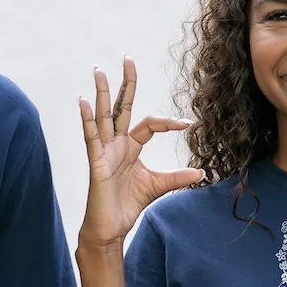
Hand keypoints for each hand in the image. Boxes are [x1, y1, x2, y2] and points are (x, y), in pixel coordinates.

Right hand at [78, 57, 202, 249]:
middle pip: (122, 107)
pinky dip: (86, 119)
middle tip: (128, 58)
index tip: (187, 124)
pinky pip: (91, 137)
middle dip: (126, 83)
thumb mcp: (158, 187)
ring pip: (104, 116)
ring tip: (99, 70)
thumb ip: (178, 178)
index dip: (168, 122)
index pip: (150, 124)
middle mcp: (116, 144)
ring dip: (102, 93)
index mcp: (131, 147)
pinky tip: (83, 102)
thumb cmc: (128, 206)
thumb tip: (202, 173)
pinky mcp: (96, 162)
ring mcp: (104, 151)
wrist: (111, 228)